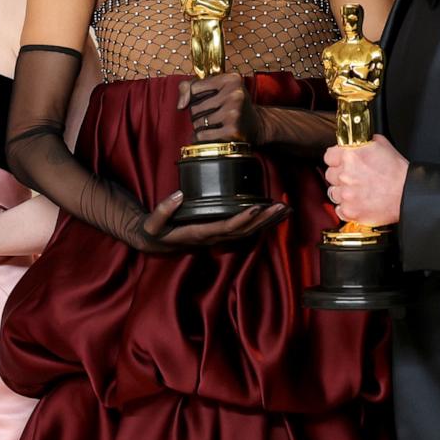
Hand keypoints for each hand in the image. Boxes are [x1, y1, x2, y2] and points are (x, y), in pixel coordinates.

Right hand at [135, 192, 287, 251]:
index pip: (226, 228)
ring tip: (286, 209)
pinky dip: (261, 222)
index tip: (256, 207)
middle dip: (264, 220)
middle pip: (245, 231)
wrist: (156, 243)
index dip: (242, 219)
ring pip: (248, 232)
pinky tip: (273, 214)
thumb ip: (164, 211)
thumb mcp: (153, 223)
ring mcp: (219, 237)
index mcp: (199, 234)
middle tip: (283, 207)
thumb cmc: (155, 232)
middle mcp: (213, 238)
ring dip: (268, 222)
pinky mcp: (221, 233)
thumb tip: (179, 195)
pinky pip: (245, 230)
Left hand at [177, 73, 262, 142]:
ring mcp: (234, 112)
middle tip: (211, 115)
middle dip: (198, 114)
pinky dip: (203, 137)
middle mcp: (234, 93)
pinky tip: (213, 134)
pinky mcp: (233, 130)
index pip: (194, 88)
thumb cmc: (233, 104)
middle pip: (194, 107)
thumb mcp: (218, 87)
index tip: (202, 101)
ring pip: (198, 122)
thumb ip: (191, 87)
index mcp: (231, 79)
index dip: (193, 97)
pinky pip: (203, 135)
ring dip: (200, 127)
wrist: (258, 124)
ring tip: (213, 124)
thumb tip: (181, 105)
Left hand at [323, 136, 407, 226]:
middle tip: (354, 178)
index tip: (341, 163)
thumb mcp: (383, 145)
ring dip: (343, 192)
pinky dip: (347, 208)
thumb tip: (357, 140)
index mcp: (350, 155)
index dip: (336, 160)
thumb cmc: (398, 172)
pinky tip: (358, 203)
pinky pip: (339, 209)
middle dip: (340, 176)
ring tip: (358, 192)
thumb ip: (365, 142)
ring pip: (333, 192)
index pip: (329, 156)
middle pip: (330, 175)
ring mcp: (346, 193)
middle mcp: (345, 174)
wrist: (408, 195)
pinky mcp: (349, 210)